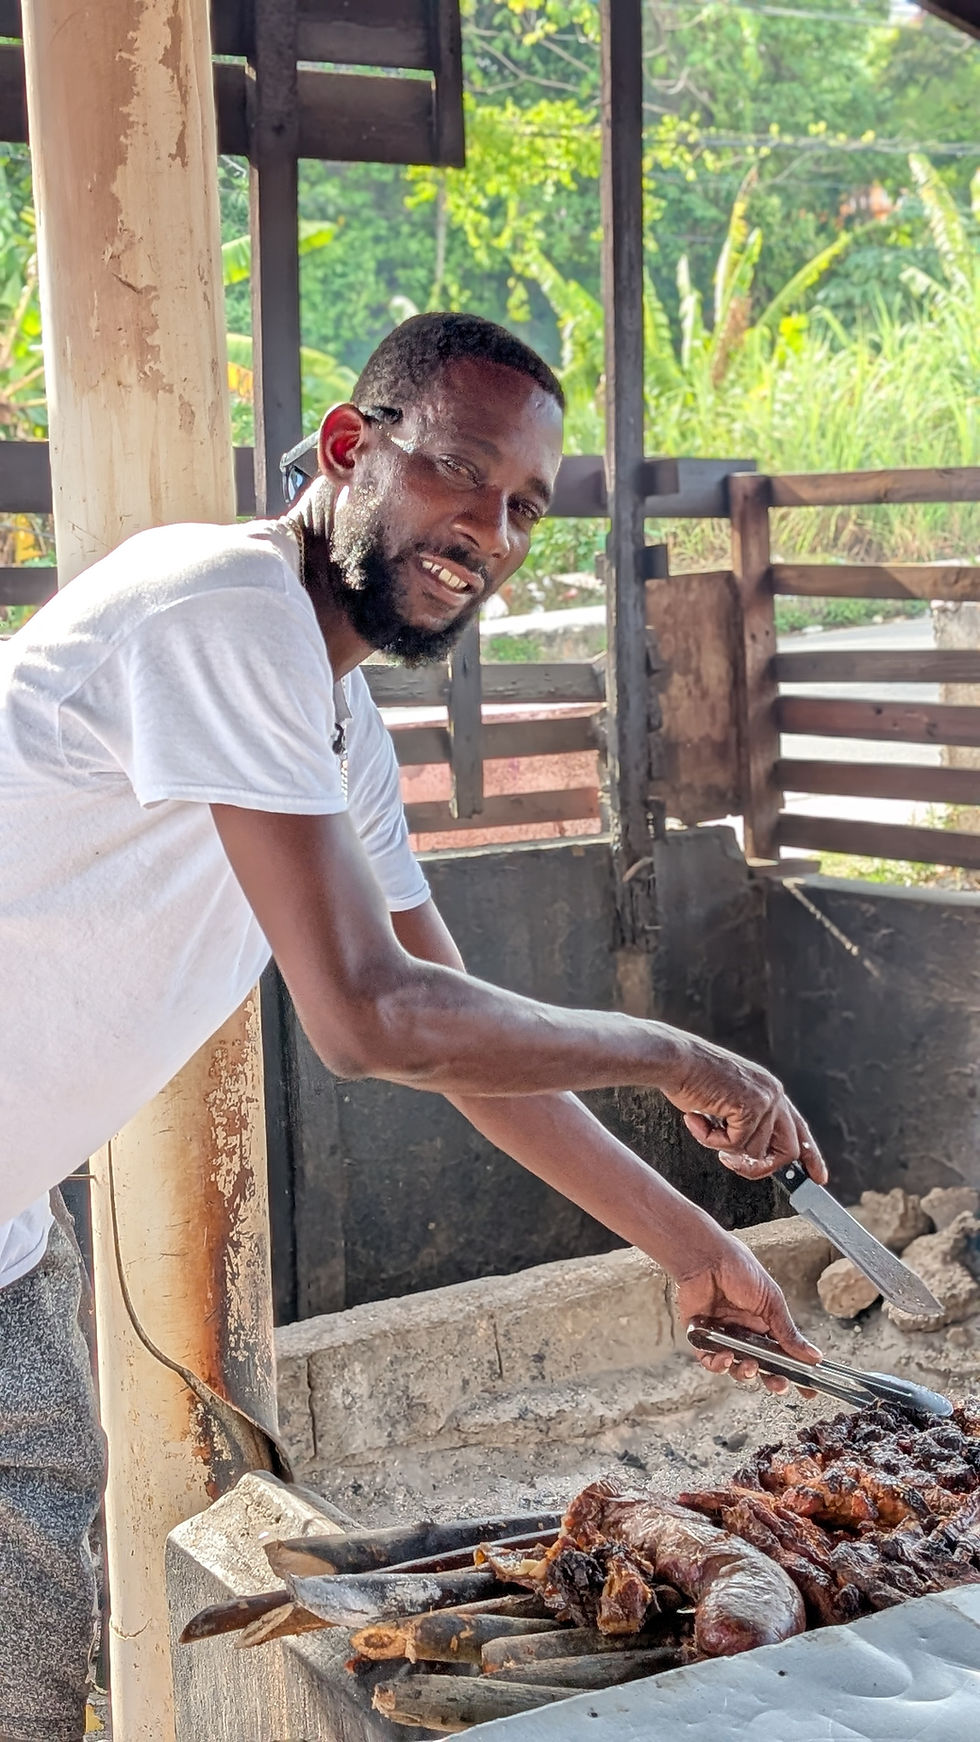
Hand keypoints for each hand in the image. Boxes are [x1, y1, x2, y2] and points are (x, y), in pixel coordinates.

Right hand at [658, 1033, 826, 1182]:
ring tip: (701, 1120)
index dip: (810, 1155)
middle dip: (760, 1168)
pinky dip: (710, 1139)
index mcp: (770, 1090)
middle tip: (730, 1162)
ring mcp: (765, 1101)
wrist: (675, 1059)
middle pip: (788, 1151)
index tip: (818, 1177)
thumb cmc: (691, 1078)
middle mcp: (774, 1094)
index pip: (798, 1128)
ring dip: (721, 1145)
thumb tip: (748, 1156)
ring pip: (753, 1153)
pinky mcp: (750, 1108)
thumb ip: (744, 1124)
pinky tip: (698, 1118)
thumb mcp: (727, 1102)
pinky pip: (735, 1146)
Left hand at [674, 1233, 820, 1395]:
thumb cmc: (739, 1269)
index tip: (808, 1391)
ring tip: (749, 1365)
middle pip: (760, 1367)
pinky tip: (725, 1357)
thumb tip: (813, 1356)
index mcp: (764, 1324)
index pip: (782, 1355)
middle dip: (771, 1379)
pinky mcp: (700, 1336)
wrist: (708, 1257)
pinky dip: (718, 1365)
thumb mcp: (772, 1302)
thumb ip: (789, 1333)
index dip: (794, 1373)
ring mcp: (723, 1336)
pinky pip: (709, 1360)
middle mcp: (744, 1332)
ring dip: (744, 1373)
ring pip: (735, 1368)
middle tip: (779, 1384)